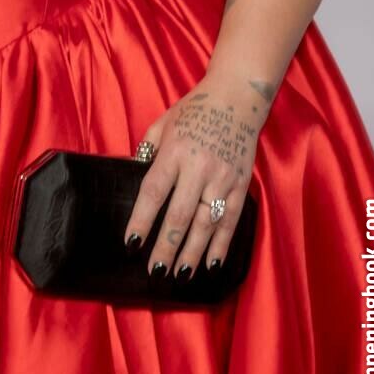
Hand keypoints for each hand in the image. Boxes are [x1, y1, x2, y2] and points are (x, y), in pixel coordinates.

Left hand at [122, 71, 267, 279]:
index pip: (154, 192)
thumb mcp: (163, 123)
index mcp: (174, 151)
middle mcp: (198, 167)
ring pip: (206, 224)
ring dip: (192, 253)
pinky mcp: (242, 185)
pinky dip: (222, 245)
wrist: (237, 97)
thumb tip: (133, 176)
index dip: (142, 220)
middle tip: (155, 272)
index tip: (131, 244)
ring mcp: (223, 178)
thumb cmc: (195, 110)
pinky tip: (211, 264)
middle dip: (166, 247)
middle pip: (179, 215)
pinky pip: (231, 221)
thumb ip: (148, 151)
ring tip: (180, 276)